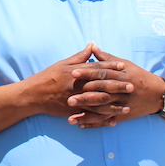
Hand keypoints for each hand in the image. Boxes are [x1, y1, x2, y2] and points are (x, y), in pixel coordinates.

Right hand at [22, 43, 136, 118]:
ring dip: (114, 105)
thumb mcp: (62, 63)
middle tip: (132, 86)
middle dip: (117, 86)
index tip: (123, 67)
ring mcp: (75, 100)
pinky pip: (91, 116)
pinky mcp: (73, 111)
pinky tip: (113, 120)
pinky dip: (102, 119)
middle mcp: (77, 86)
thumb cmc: (47, 77)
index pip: (96, 68)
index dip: (110, 67)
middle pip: (101, 86)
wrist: (32, 95)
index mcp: (75, 73)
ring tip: (127, 106)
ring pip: (98, 103)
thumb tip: (92, 45)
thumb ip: (79, 56)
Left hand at [66, 45, 164, 127]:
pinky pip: (107, 121)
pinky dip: (94, 124)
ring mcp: (122, 105)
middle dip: (84, 97)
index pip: (101, 74)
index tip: (73, 72)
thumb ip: (106, 58)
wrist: (158, 94)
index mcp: (120, 77)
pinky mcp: (122, 116)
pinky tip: (81, 125)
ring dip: (86, 115)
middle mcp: (121, 92)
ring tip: (70, 118)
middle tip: (68, 99)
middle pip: (101, 94)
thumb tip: (92, 46)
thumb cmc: (139, 76)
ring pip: (102, 111)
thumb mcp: (125, 64)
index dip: (88, 73)